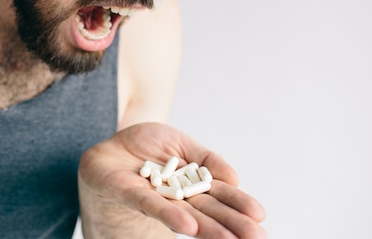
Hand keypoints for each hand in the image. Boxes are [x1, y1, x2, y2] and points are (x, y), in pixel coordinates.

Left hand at [78, 122, 265, 238]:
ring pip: (183, 214)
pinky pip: (149, 204)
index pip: (219, 195)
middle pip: (207, 210)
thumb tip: (233, 177)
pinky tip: (187, 227)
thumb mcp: (182, 143)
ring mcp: (154, 198)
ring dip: (207, 228)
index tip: (260, 216)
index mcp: (191, 185)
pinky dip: (169, 215)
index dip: (239, 204)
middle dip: (231, 224)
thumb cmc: (148, 147)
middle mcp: (176, 197)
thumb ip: (206, 159)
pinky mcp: (127, 192)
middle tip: (257, 237)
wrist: (110, 147)